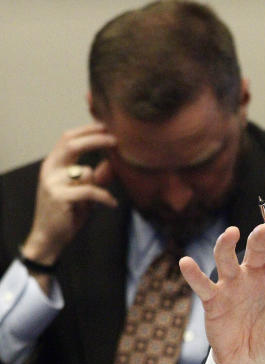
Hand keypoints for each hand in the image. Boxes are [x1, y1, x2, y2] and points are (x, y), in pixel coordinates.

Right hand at [20, 123, 117, 264]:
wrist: (49, 237)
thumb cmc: (67, 213)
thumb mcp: (83, 191)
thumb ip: (95, 176)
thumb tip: (113, 161)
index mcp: (53, 164)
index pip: (67, 138)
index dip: (87, 130)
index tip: (106, 127)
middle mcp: (49, 169)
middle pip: (72, 143)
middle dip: (96, 139)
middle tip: (116, 140)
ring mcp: (52, 182)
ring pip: (85, 171)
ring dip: (98, 185)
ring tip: (101, 199)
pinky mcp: (60, 196)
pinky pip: (90, 190)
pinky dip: (104, 197)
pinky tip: (111, 204)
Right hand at [179, 223, 264, 363]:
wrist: (251, 359)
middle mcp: (256, 274)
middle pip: (257, 247)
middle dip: (262, 235)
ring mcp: (234, 283)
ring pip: (227, 258)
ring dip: (226, 244)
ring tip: (231, 233)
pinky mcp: (214, 299)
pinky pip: (202, 284)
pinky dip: (193, 274)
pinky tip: (186, 263)